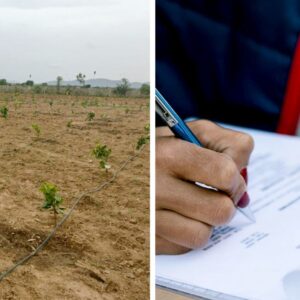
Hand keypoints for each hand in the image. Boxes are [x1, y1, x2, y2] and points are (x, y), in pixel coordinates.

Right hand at [156, 120, 253, 254]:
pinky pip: (181, 247)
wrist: (117, 166)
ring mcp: (146, 217)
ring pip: (202, 235)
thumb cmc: (157, 149)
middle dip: (224, 202)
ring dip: (205, 221)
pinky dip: (185, 233)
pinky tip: (175, 216)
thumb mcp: (186, 131)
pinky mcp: (143, 239)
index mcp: (167, 155)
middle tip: (214, 194)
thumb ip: (226, 143)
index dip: (235, 178)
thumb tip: (244, 187)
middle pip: (220, 210)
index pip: (224, 173)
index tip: (229, 179)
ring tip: (191, 205)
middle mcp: (153, 188)